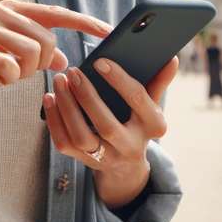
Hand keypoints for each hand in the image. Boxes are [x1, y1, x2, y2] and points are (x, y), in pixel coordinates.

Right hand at [0, 0, 111, 120]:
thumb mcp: (14, 63)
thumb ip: (39, 55)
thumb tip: (65, 58)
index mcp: (10, 8)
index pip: (56, 13)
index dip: (85, 22)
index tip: (110, 31)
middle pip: (48, 38)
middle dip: (42, 64)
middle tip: (20, 72)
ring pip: (34, 52)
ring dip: (24, 73)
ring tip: (6, 75)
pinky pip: (12, 66)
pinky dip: (9, 78)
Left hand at [43, 55, 179, 208]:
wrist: (126, 163)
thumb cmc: (139, 121)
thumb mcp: (153, 104)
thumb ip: (159, 81)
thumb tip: (172, 58)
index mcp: (154, 127)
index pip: (138, 100)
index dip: (119, 79)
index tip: (100, 61)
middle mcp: (132, 146)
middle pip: (106, 124)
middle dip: (87, 97)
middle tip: (73, 72)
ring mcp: (108, 158)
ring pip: (81, 137)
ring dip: (67, 108)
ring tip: (59, 82)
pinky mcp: (85, 162)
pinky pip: (65, 144)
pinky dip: (54, 121)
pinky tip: (49, 99)